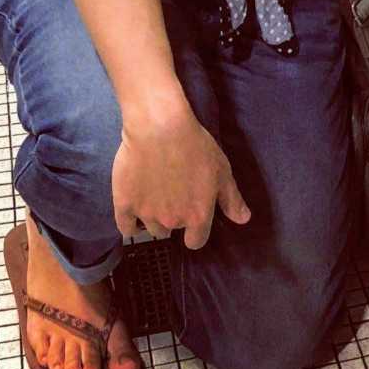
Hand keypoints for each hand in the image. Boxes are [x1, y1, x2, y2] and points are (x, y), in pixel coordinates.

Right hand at [113, 108, 250, 249]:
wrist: (159, 127)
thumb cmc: (195, 146)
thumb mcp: (222, 170)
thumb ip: (232, 199)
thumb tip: (244, 219)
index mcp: (197, 215)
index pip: (196, 241)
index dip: (195, 231)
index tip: (192, 217)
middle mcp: (172, 221)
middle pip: (172, 230)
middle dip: (174, 216)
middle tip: (173, 192)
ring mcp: (147, 214)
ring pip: (151, 228)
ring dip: (154, 217)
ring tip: (155, 195)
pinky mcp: (124, 204)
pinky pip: (125, 226)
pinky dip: (130, 223)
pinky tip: (134, 209)